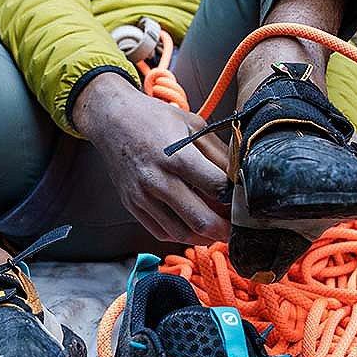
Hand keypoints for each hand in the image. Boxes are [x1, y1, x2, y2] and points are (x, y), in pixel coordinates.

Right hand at [73, 73, 230, 244]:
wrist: (111, 119)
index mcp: (177, 156)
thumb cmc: (154, 118)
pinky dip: (181, 236)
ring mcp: (142, 196)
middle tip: (238, 228)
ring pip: (181, 233)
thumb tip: (241, 178)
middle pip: (200, 219)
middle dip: (225, 229)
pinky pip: (161, 232)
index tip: (245, 199)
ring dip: (205, 237)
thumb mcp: (192, 125)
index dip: (235, 197)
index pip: (217, 188)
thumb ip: (218, 153)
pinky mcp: (133, 205)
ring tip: (218, 230)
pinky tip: (194, 228)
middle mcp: (158, 180)